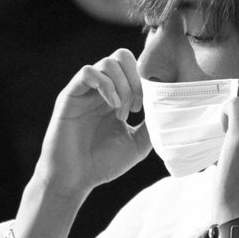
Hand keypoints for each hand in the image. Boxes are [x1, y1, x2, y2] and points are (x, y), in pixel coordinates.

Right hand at [37, 48, 150, 196]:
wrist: (74, 179)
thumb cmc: (102, 164)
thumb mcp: (137, 144)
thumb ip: (151, 125)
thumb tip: (169, 108)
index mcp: (115, 97)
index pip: (132, 68)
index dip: (146, 80)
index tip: (149, 106)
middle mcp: (99, 91)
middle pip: (121, 57)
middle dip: (136, 79)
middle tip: (136, 108)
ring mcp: (84, 92)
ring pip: (108, 62)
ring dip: (122, 86)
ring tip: (122, 113)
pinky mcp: (70, 96)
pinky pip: (88, 72)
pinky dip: (106, 85)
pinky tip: (111, 107)